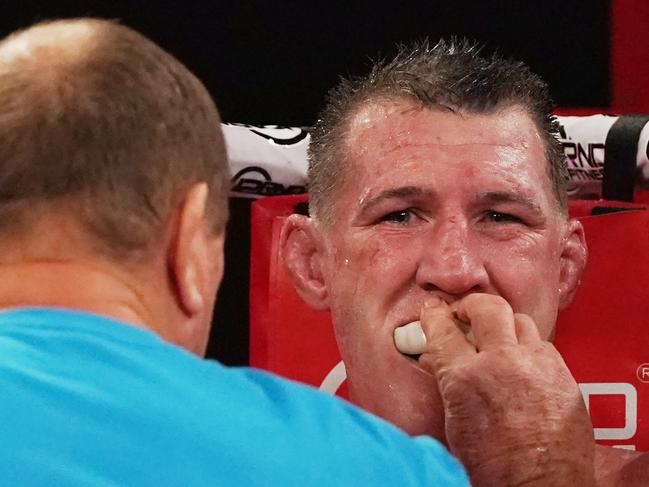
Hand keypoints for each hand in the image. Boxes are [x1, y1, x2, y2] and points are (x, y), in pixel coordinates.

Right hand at [418, 294, 595, 486]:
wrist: (541, 486)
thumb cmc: (496, 467)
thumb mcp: (455, 423)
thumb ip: (446, 381)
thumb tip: (435, 358)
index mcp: (465, 378)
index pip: (443, 328)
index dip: (434, 315)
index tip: (433, 310)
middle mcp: (502, 363)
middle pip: (486, 307)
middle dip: (471, 305)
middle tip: (464, 313)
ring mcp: (536, 366)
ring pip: (519, 320)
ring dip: (502, 324)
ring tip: (495, 337)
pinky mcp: (563, 374)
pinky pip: (543, 344)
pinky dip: (527, 347)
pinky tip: (521, 361)